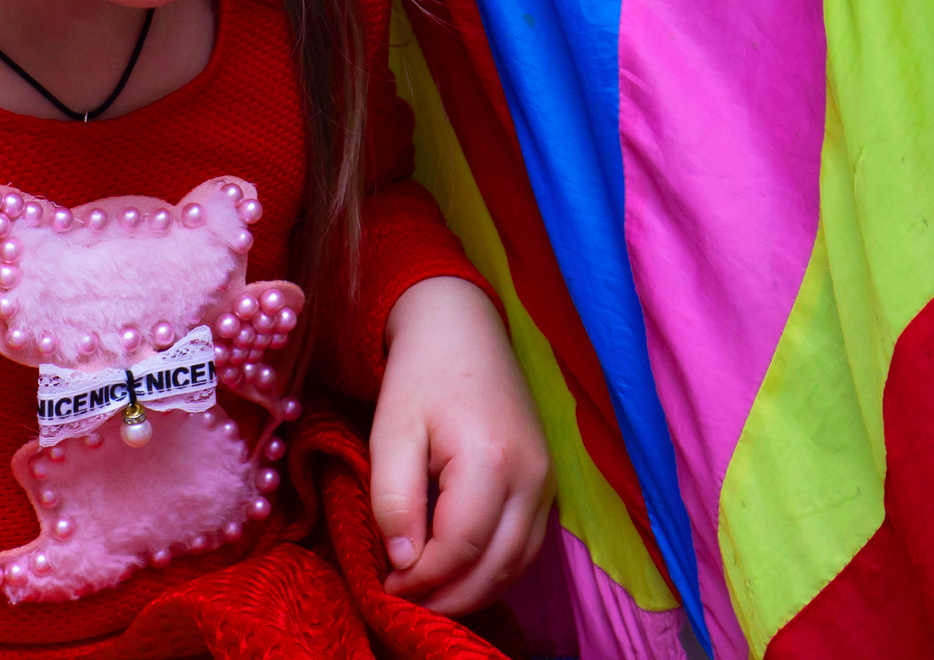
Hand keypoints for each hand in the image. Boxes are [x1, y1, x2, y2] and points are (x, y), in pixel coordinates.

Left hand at [367, 276, 550, 614]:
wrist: (461, 327)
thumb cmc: (419, 375)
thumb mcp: (391, 431)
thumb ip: (395, 499)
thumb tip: (404, 562)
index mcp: (491, 461)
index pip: (462, 547)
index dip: (425, 579)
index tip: (387, 586)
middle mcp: (532, 479)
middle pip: (498, 566)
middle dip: (451, 597)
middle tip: (405, 606)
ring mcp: (547, 482)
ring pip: (518, 563)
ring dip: (475, 589)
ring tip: (427, 597)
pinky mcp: (546, 483)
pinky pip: (525, 544)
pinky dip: (494, 568)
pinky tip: (458, 572)